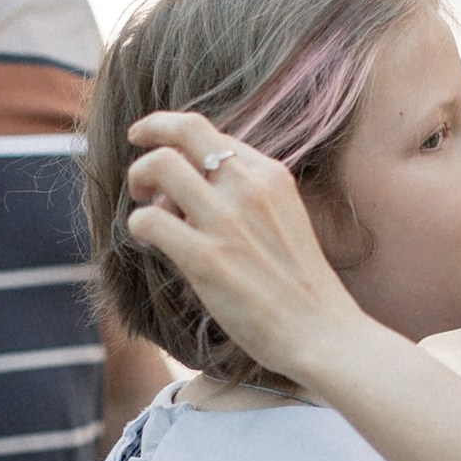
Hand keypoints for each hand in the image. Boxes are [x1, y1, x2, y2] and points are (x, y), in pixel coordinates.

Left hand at [124, 111, 372, 382]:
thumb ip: (246, 196)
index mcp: (270, 175)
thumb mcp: (284, 219)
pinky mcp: (205, 258)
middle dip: (150, 133)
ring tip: (143, 208)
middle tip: (139, 164)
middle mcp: (248, 187)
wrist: (321, 331)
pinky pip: (148, 219)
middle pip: (183, 129)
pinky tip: (150, 242)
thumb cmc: (299, 286)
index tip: (156, 144)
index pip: (209, 131)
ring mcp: (226, 221)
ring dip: (139, 179)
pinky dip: (138, 226)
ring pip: (159, 165)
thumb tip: (185, 192)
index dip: (173, 134)